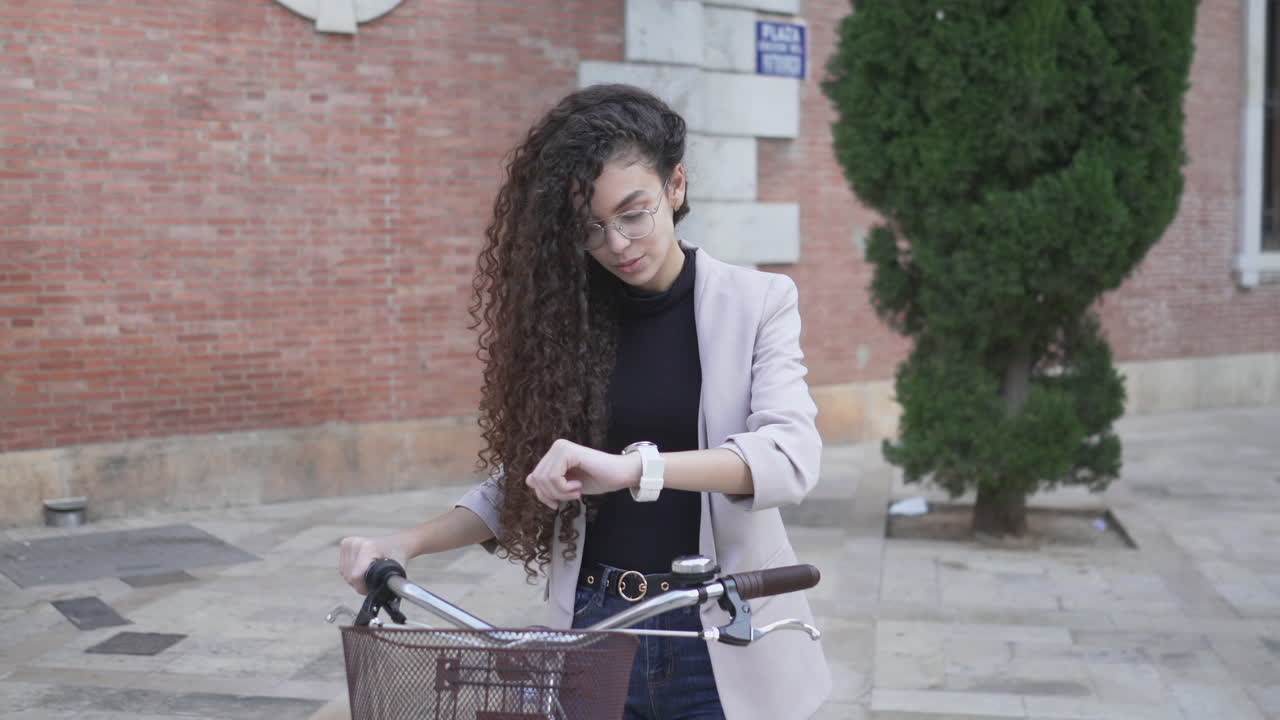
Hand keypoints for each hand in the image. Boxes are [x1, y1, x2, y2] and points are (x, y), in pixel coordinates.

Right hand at [338, 534, 405, 594]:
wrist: (395, 541)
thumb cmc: (397, 554)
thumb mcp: (398, 569)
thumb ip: (391, 583)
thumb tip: (387, 597)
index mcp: (368, 547)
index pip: (355, 575)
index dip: (363, 587)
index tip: (372, 588)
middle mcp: (355, 543)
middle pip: (349, 577)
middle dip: (360, 584)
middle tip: (374, 580)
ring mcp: (349, 543)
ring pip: (345, 574)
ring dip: (355, 579)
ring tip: (369, 573)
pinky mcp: (345, 544)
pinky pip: (343, 568)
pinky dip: (351, 573)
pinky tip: (362, 568)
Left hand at [524, 439, 640, 509]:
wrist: (620, 474)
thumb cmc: (597, 479)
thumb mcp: (567, 486)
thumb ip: (549, 483)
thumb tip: (528, 480)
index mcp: (554, 454)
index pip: (534, 479)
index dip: (542, 495)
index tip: (557, 503)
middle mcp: (556, 447)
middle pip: (536, 479)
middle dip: (551, 495)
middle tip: (571, 496)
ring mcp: (561, 447)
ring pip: (543, 479)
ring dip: (560, 493)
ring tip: (576, 491)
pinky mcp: (568, 451)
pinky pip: (553, 477)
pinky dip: (564, 488)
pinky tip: (578, 486)